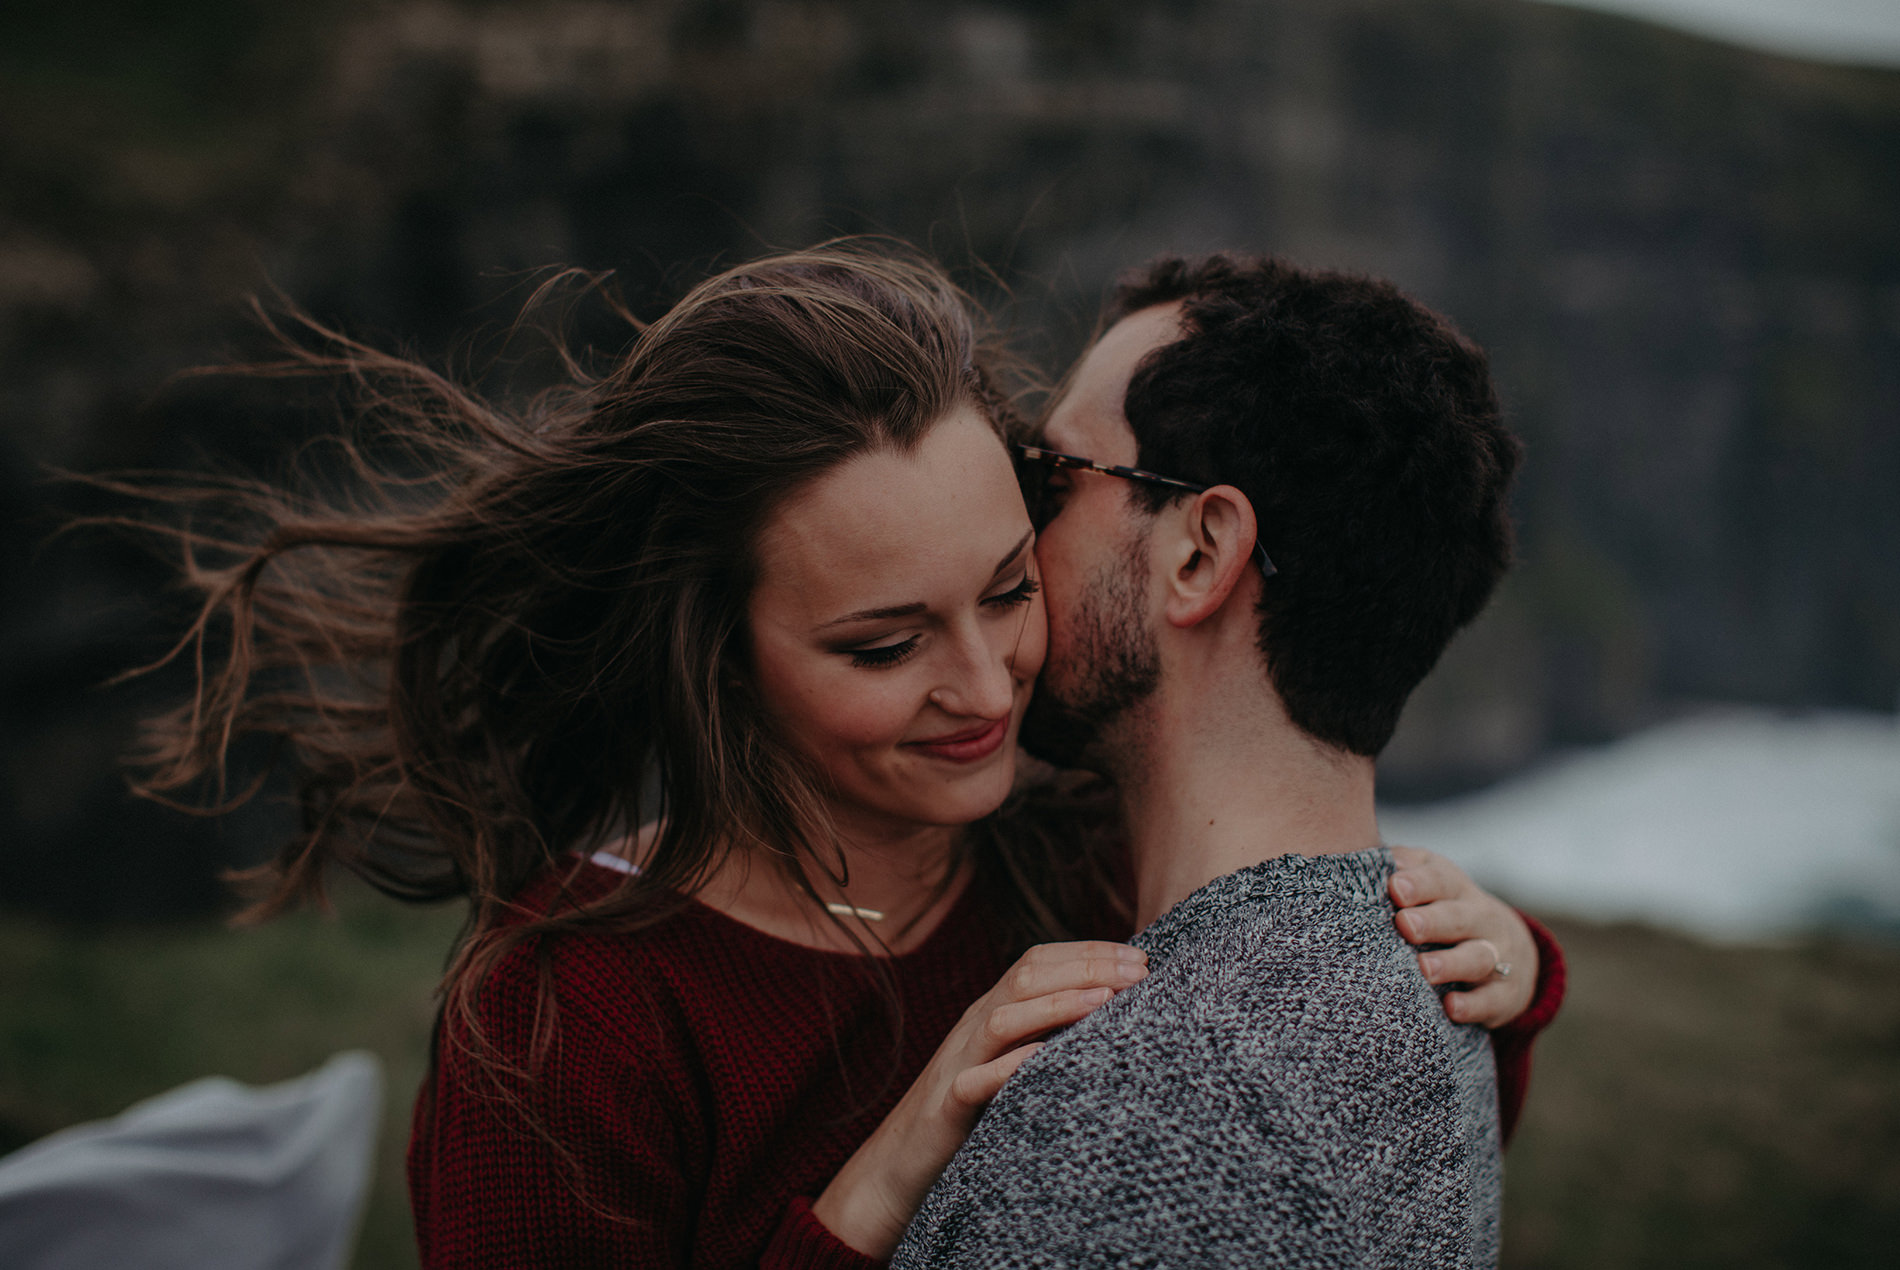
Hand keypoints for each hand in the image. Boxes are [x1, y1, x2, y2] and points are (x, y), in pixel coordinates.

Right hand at [810, 940, 1146, 1256]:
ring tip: (1106, 1001)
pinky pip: (974, 1083)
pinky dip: (1009, 1067)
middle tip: (1141, 972)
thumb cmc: (967, 1119)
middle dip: (1086, 968)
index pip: (1037, 962)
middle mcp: (974, 1029)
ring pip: (1003, 1019)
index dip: (1088, 952)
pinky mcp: (945, 1112)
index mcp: (991, 1013)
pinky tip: (1044, 1059)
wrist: (896, 1169)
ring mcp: (957, 1065)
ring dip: (1056, 1005)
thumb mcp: (1008, 1066)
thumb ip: (1045, 1039)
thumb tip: (1112, 1018)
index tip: (1142, 957)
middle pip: (1025, 977)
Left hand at [1388, 844, 1536, 1028]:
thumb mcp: (1434, 883)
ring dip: (1451, 963)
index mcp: (1456, 890)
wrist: (1512, 951)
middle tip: (1405, 924)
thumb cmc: (1448, 911)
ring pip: (1477, 958)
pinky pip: (1492, 1000)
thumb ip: (1404, 868)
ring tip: (1425, 968)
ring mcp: (1497, 957)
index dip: (1419, 883)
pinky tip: (1452, 1007)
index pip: (1441, 880)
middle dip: (1432, 921)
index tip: (1395, 887)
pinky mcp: (1505, 994)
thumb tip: (1366, 859)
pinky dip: (1473, 1005)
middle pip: (1459, 918)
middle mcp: (1481, 920)